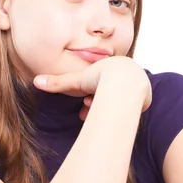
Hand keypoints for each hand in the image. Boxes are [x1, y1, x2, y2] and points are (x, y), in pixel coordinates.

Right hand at [34, 56, 151, 120]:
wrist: (123, 84)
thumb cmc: (99, 80)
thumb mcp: (76, 81)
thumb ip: (57, 82)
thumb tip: (35, 81)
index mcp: (113, 65)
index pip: (100, 83)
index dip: (90, 95)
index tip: (84, 105)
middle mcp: (127, 72)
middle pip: (111, 91)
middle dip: (99, 103)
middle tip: (91, 111)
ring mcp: (139, 84)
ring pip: (121, 99)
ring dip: (109, 108)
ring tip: (101, 115)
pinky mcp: (146, 97)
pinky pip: (132, 107)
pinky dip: (123, 113)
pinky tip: (117, 117)